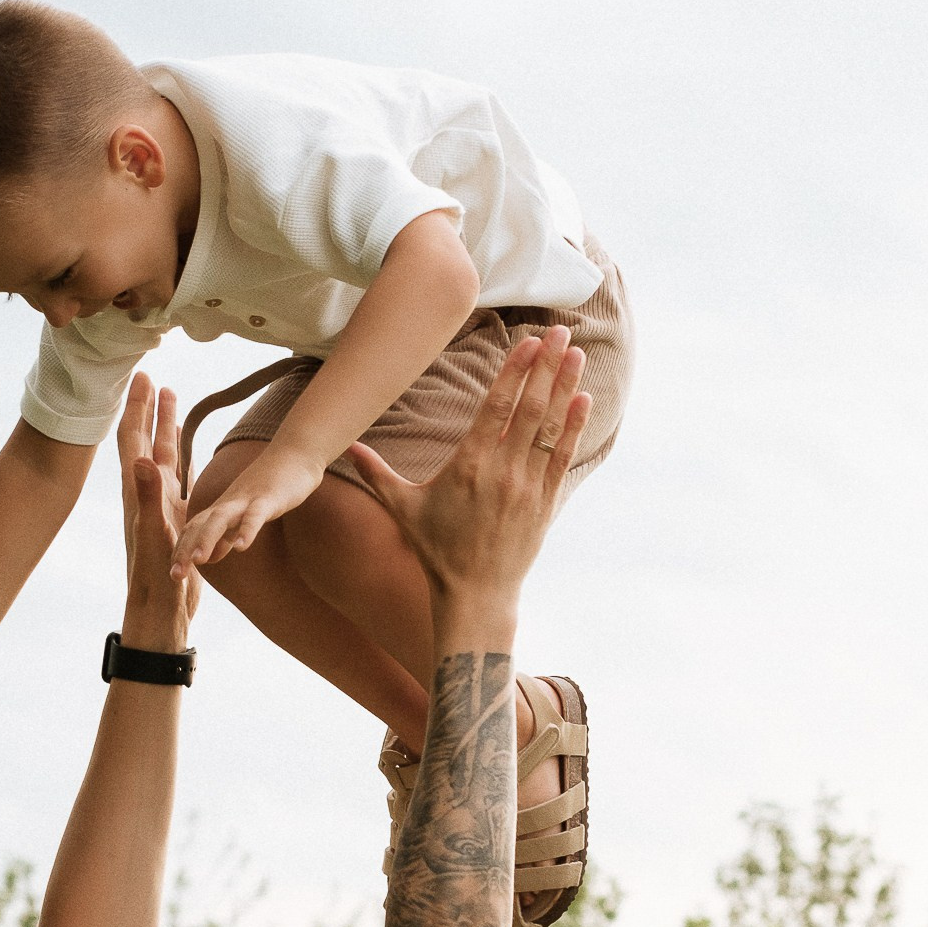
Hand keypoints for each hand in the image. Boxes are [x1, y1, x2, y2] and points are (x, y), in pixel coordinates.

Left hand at [117, 375, 198, 651]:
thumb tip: (142, 457)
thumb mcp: (154, 534)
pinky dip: (180, 459)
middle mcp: (146, 495)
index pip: (134, 440)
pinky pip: (177, 480)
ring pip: (163, 457)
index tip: (140, 375)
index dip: (135, 408)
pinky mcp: (175, 521)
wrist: (158, 613)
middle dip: (148, 409)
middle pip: (146, 441)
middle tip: (151, 376)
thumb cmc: (154, 579)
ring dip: (165, 428)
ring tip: (169, 400)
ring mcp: (160, 507)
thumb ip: (147, 497)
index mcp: (140, 494)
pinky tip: (183, 455)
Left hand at [171, 443, 322, 579]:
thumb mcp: (243, 515)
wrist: (295, 454)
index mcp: (221, 509)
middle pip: (200, 526)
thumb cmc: (270, 487)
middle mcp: (228, 504)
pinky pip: (255, 514)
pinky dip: (247, 529)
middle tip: (174, 576)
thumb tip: (211, 557)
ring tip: (198, 561)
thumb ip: (226, 535)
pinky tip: (241, 547)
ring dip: (207, 538)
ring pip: (221, 519)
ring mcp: (247, 499)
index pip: (193, 531)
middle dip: (185, 550)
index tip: (172, 576)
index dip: (181, 552)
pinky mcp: (268, 497)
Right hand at [348, 328, 588, 612]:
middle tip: (559, 331)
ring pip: (550, 427)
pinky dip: (574, 427)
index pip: (496, 407)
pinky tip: (583, 398)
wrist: (474, 595)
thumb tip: (345, 446)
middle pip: (529, 408)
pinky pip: (562, 457)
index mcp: (468, 465)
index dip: (514, 371)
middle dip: (546, 366)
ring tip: (575, 352)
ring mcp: (527, 487)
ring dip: (565, 387)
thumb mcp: (403, 509)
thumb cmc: (436, 550)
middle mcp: (501, 471)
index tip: (529, 342)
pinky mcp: (545, 503)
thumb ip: (377, 473)